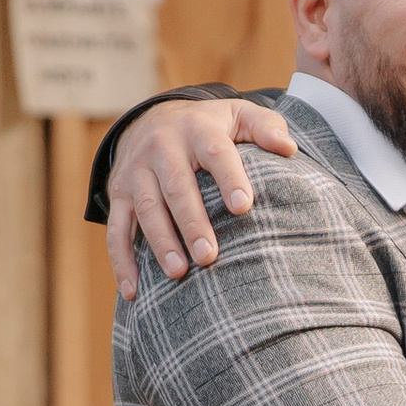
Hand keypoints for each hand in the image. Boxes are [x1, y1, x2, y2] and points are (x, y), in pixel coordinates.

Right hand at [107, 99, 298, 299]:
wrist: (151, 118)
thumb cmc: (209, 126)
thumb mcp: (238, 115)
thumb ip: (266, 127)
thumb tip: (289, 149)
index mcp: (197, 129)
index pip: (216, 153)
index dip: (230, 179)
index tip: (244, 207)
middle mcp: (162, 147)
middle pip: (177, 187)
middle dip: (192, 223)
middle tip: (208, 257)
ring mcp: (136, 172)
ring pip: (146, 209)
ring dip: (161, 242)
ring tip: (179, 273)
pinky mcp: (118, 194)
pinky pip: (116, 229)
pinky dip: (122, 261)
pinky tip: (134, 291)